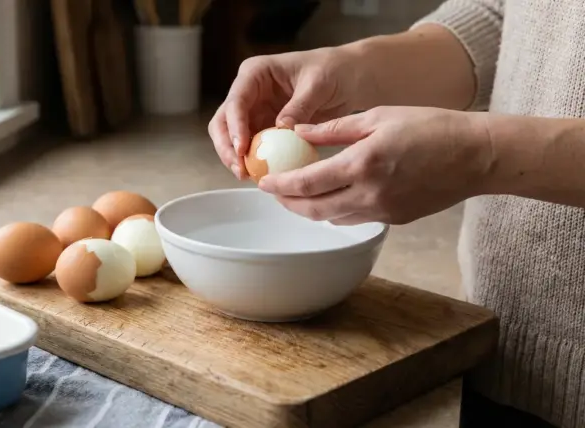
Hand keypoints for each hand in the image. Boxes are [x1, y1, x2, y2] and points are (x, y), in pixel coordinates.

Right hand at [208, 47, 362, 179]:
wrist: (348, 78)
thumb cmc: (333, 70)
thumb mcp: (318, 85)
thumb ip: (299, 106)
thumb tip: (281, 128)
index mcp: (255, 73)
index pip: (236, 101)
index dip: (234, 126)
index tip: (242, 149)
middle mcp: (249, 92)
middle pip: (224, 121)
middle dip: (226, 147)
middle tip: (239, 169)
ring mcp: (255, 111)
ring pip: (232, 137)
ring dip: (235, 158)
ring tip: (246, 176)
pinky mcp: (265, 128)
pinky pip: (252, 147)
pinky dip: (253, 161)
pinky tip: (261, 176)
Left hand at [258, 106, 493, 224]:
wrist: (476, 156)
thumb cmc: (431, 128)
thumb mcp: (378, 117)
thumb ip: (334, 129)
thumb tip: (298, 132)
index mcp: (362, 164)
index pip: (306, 183)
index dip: (279, 185)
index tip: (263, 181)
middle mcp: (369, 194)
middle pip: (313, 209)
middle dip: (287, 203)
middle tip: (274, 191)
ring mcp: (382, 211)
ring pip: (332, 218)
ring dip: (310, 209)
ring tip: (297, 194)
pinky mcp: (394, 220)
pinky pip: (354, 218)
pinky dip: (336, 210)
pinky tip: (332, 195)